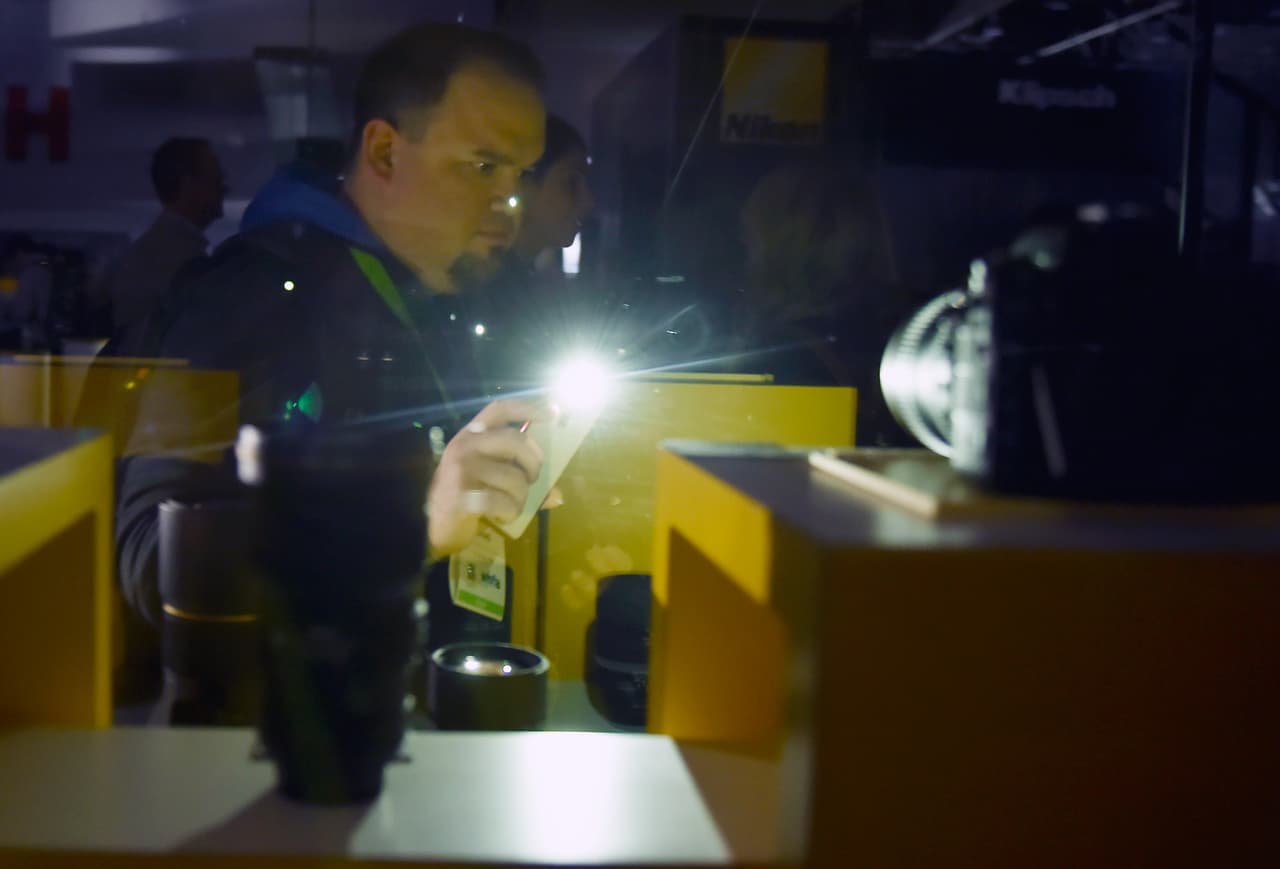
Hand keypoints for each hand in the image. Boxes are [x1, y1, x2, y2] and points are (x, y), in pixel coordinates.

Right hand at [427, 399, 543, 556]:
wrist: (432, 524)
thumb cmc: (466, 495)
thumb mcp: (489, 476)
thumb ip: (518, 474)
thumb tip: (557, 495)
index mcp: (471, 435)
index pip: (500, 409)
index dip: (528, 407)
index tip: (554, 413)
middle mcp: (465, 445)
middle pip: (516, 441)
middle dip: (534, 462)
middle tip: (532, 478)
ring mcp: (461, 469)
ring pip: (514, 478)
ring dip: (522, 497)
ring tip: (512, 504)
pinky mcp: (460, 495)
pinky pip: (503, 502)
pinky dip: (510, 513)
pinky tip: (503, 516)